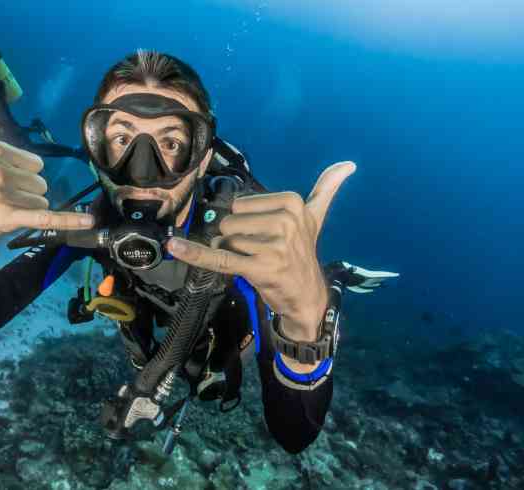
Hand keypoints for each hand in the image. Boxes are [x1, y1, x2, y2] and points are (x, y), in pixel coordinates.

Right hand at [0, 89, 93, 264]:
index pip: (36, 164)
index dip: (22, 175)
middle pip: (41, 183)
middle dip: (25, 193)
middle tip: (0, 198)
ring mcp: (1, 193)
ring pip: (41, 201)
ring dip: (27, 209)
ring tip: (2, 209)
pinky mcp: (7, 217)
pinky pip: (46, 217)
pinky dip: (69, 220)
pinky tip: (89, 221)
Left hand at [167, 161, 356, 342]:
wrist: (307, 296)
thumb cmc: (302, 254)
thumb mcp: (316, 218)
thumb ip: (326, 189)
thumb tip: (348, 163)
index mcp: (293, 203)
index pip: (240, 205)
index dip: (245, 223)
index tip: (267, 236)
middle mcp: (285, 221)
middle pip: (230, 222)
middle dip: (236, 239)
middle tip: (259, 253)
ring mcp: (274, 245)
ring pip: (225, 240)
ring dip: (232, 254)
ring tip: (256, 263)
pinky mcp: (259, 267)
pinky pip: (219, 257)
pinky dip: (195, 253)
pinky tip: (175, 247)